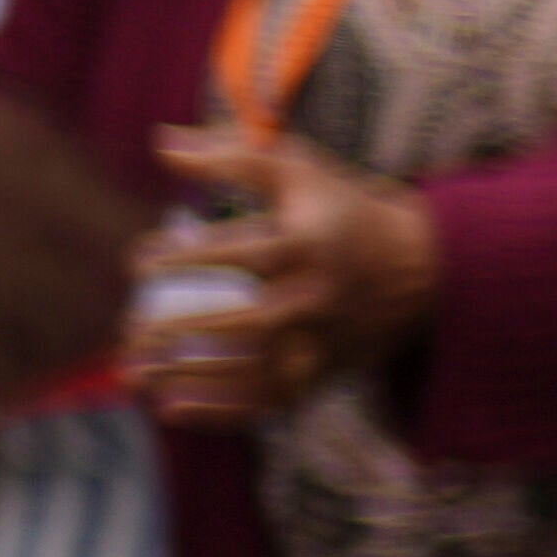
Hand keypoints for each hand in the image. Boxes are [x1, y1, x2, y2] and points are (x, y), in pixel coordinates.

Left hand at [124, 119, 436, 427]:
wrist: (426, 265)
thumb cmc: (346, 209)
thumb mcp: (299, 169)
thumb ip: (231, 155)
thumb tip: (160, 144)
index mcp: (311, 243)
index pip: (240, 253)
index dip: (183, 258)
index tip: (137, 260)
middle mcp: (320, 295)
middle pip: (246, 321)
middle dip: (180, 328)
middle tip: (130, 326)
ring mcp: (326, 338)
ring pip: (255, 369)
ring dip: (190, 374)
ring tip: (134, 371)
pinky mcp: (327, 371)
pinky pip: (271, 402)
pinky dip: (221, 412)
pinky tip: (170, 407)